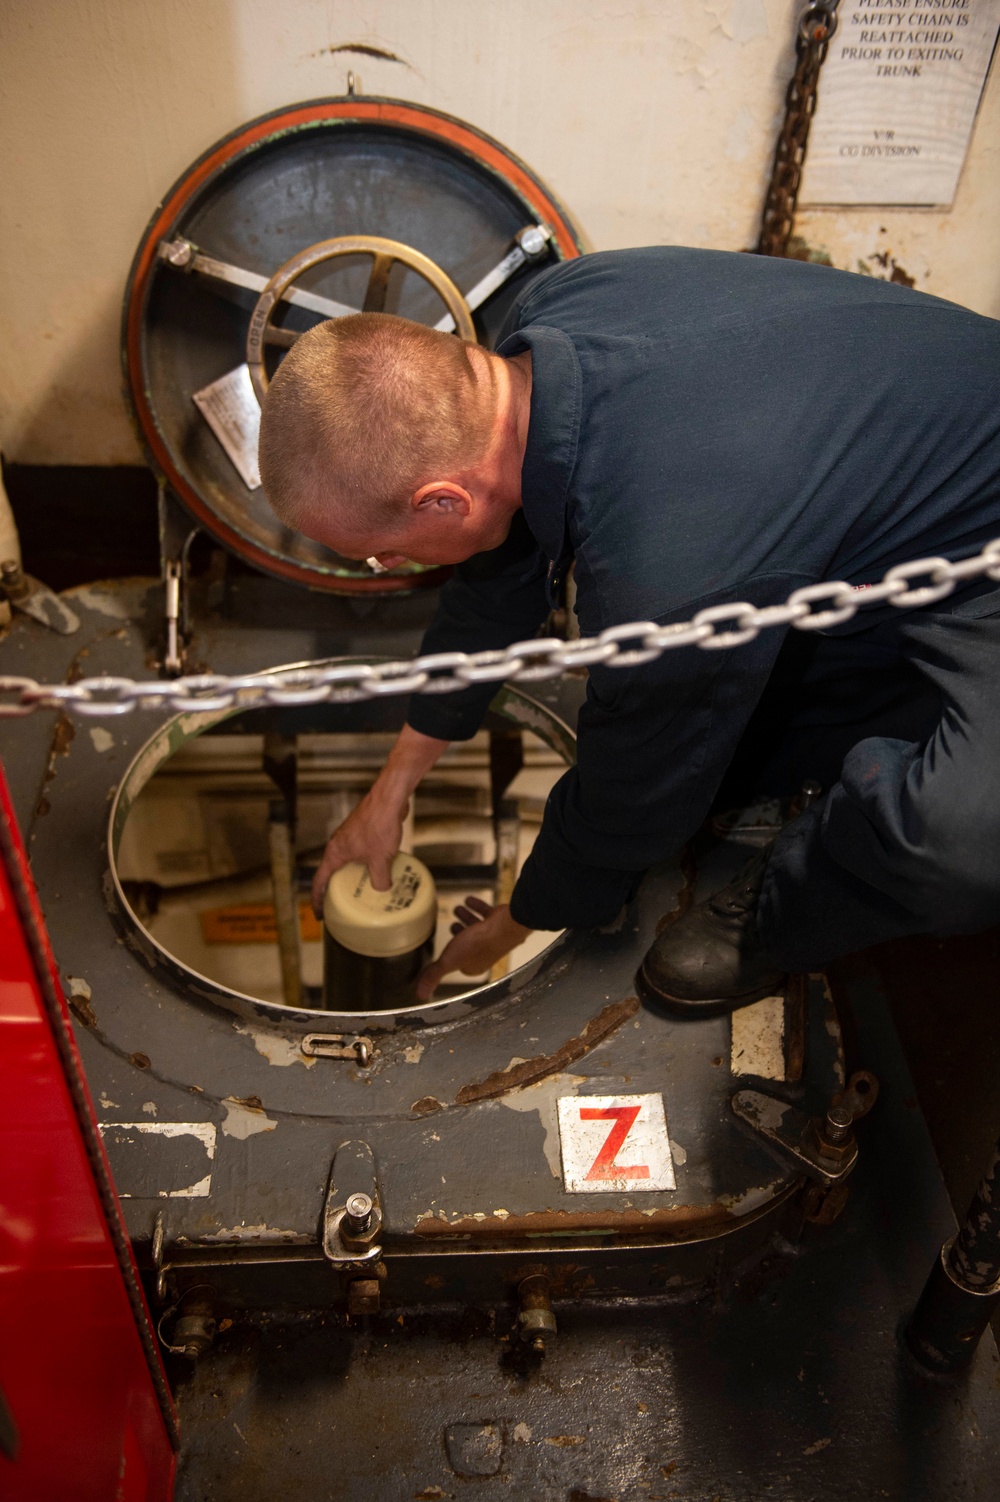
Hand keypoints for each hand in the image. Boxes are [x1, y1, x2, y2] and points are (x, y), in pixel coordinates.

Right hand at [310, 724, 449, 914]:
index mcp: (335, 852)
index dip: (318, 899)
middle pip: (333, 871)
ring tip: (366, 888)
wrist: (389, 799)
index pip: (320, 880)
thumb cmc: (379, 824)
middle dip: (338, 888)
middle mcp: (339, 844)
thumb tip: (382, 889)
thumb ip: (380, 880)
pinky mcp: (363, 831)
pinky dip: (368, 862)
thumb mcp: (380, 860)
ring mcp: (351, 836)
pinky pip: (362, 852)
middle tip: (344, 904)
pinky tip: (382, 868)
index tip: (319, 912)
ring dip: (356, 874)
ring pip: (350, 861)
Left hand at [416, 899, 531, 999]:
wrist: (505, 926)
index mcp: (474, 965)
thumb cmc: (478, 945)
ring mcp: (494, 936)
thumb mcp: (449, 961)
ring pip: (477, 926)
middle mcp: (485, 952)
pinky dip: (477, 906)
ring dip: (466, 918)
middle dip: (459, 933)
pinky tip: (468, 899)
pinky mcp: (499, 921)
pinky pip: (486, 913)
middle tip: (451, 924)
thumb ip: (434, 974)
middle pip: (469, 942)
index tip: (445, 947)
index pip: (461, 962)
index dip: (453, 956)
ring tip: (457, 908)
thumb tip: (420, 994)